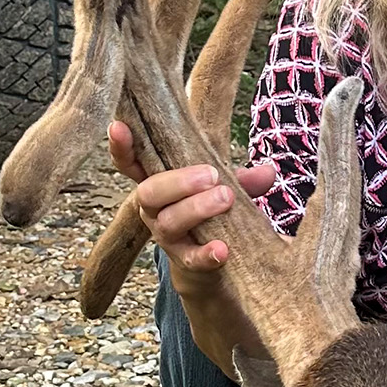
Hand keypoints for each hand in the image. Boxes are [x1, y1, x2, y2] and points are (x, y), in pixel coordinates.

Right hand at [108, 120, 278, 276]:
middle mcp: (154, 209)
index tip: (118, 126)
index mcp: (158, 183)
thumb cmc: (212, 209)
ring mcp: (166, 236)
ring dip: (196, 208)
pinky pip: (191, 258)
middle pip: (148, 193)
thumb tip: (267, 171)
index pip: (129, 163)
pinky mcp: (185, 260)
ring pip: (168, 221)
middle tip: (211, 175)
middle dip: (177, 182)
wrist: (216, 259)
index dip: (121, 147)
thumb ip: (244, 178)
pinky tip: (222, 250)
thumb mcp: (225, 186)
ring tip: (226, 198)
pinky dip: (206, 254)